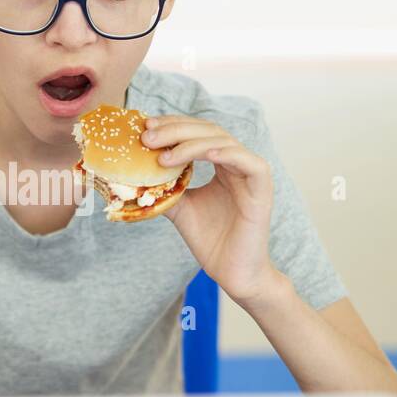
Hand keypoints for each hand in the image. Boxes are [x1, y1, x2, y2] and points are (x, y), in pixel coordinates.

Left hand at [141, 115, 279, 305]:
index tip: (145, 127)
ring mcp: (251, 173)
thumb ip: (164, 188)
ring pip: (223, 142)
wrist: (232, 272)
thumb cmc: (211, 241)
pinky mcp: (263, 187)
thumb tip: (133, 177)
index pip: (197, 132)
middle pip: (207, 130)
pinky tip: (204, 155)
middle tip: (147, 137)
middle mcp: (237, 163)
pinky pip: (248, 162)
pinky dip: (226, 154)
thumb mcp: (180, 208)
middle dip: (175, 130)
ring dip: (191, 144)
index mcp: (221, 164)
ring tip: (163, 156)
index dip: (172, 125)